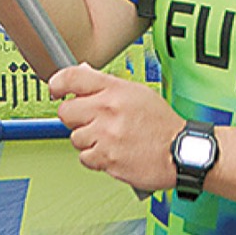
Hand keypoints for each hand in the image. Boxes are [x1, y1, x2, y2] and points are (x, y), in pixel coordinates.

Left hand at [49, 66, 182, 192]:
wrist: (180, 152)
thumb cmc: (161, 124)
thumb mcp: (138, 93)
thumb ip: (108, 86)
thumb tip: (84, 75)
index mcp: (115, 89)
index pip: (73, 77)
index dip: (57, 83)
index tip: (56, 89)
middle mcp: (108, 109)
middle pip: (66, 111)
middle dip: (75, 118)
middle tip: (90, 122)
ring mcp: (107, 135)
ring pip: (75, 138)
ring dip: (88, 141)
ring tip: (109, 140)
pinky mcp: (107, 158)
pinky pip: (85, 158)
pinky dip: (96, 159)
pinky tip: (112, 153)